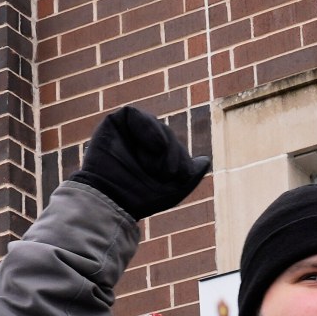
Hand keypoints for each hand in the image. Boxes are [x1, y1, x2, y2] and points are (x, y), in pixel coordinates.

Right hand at [70, 107, 210, 219]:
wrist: (112, 202)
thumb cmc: (140, 199)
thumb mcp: (175, 189)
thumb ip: (191, 173)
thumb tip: (205, 160)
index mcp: (150, 156)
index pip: (173, 144)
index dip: (181, 157)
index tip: (180, 176)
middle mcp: (136, 142)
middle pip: (166, 134)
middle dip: (174, 152)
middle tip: (169, 173)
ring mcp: (124, 133)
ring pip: (154, 124)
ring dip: (164, 142)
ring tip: (157, 166)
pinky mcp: (111, 124)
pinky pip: (133, 113)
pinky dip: (147, 126)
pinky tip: (154, 146)